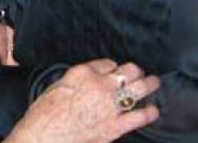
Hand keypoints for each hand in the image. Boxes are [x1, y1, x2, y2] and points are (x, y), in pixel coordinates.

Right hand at [7, 60, 159, 142]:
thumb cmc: (45, 113)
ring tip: (153, 82)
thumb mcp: (57, 86)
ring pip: (139, 89)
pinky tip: (153, 110)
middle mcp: (100, 85)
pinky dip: (149, 112)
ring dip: (149, 84)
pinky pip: (140, 116)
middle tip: (138, 73)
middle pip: (128, 71)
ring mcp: (110, 106)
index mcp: (83, 73)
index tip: (113, 70)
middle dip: (135, 71)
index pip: (107, 63)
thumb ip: (76, 80)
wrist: (44, 135)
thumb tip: (86, 81)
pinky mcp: (116, 126)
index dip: (112, 67)